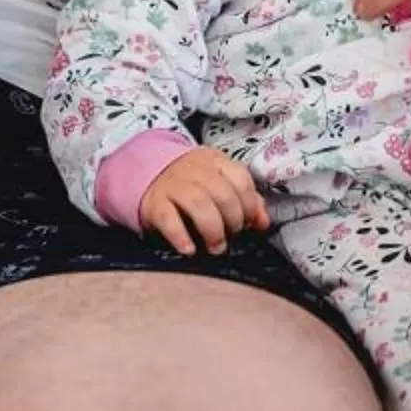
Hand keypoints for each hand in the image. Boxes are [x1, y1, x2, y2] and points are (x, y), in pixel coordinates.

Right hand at [138, 147, 268, 256]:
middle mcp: (194, 169)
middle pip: (222, 193)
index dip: (249, 205)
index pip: (241, 179)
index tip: (249, 223)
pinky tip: (189, 248)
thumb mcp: (219, 182)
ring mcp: (173, 184)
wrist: (147, 175)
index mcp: (215, 161)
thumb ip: (245, 199)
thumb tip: (263, 221)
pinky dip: (181, 236)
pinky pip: (168, 218)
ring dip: (212, 229)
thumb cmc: (191, 183)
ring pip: (198, 203)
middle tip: (232, 235)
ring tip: (216, 246)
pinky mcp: (154, 202)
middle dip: (233, 219)